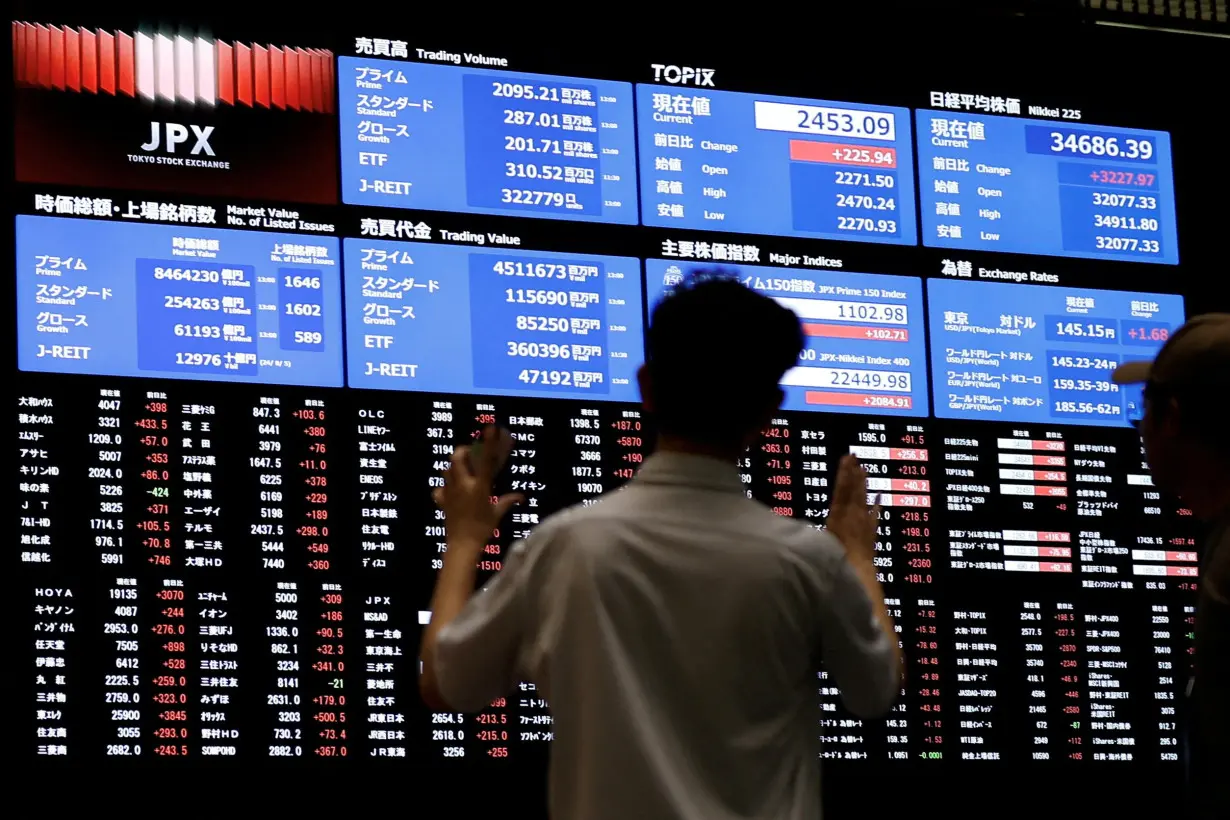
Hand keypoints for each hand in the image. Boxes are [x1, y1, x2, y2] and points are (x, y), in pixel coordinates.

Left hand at [433, 426, 523, 550]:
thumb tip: (521, 496)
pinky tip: (449, 490)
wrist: (462, 545)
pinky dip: (444, 487)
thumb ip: (508, 501)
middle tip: (468, 453)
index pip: (485, 460)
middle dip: (462, 452)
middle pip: (457, 458)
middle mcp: (463, 485)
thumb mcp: (497, 513)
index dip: (488, 443)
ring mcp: (450, 492)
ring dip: (453, 467)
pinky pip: (439, 489)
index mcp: (479, 486)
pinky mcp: (442, 501)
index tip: (489, 428)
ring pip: (446, 470)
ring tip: (461, 470)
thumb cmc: (483, 528)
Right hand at [825, 455, 879, 561]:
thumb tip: (805, 521)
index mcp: (838, 513)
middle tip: (855, 456)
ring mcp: (864, 521)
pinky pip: (875, 514)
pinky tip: (879, 496)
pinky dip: (877, 504)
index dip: (844, 472)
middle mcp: (853, 514)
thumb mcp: (820, 539)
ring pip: (864, 497)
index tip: (846, 458)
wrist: (857, 571)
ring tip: (863, 469)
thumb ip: (817, 526)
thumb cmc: (834, 557)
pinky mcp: (871, 531)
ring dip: (863, 483)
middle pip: (854, 489)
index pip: (841, 488)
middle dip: (854, 472)